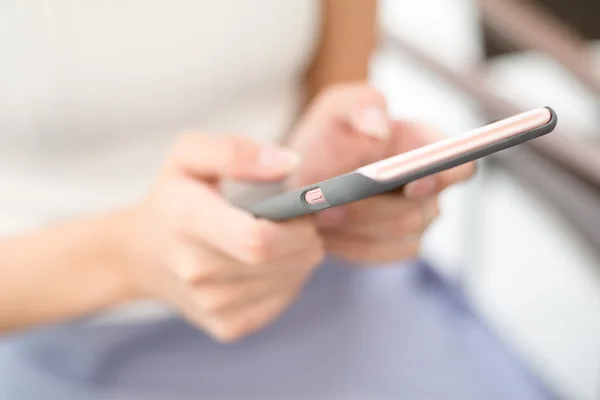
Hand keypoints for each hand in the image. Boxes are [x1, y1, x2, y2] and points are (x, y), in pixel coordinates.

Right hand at [125, 135, 323, 341]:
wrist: (141, 255)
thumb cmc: (173, 197)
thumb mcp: (189, 155)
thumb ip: (237, 152)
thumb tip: (290, 164)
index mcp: (187, 220)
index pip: (257, 239)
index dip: (295, 224)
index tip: (298, 208)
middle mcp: (197, 271)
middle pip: (282, 261)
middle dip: (305, 237)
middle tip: (293, 219)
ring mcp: (212, 305)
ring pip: (291, 281)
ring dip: (299, 257)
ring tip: (276, 238)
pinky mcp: (228, 327)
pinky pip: (283, 301)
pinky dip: (288, 279)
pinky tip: (268, 264)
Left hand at [288, 84, 474, 262]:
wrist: (306, 176)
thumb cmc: (329, 138)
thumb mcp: (336, 110)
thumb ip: (359, 105)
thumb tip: (379, 126)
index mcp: (426, 145)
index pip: (460, 165)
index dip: (445, 177)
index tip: (411, 184)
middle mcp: (430, 185)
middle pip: (422, 209)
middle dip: (375, 208)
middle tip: (331, 205)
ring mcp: (417, 219)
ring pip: (399, 233)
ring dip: (358, 226)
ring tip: (321, 216)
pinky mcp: (395, 245)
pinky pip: (380, 252)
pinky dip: (351, 244)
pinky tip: (327, 234)